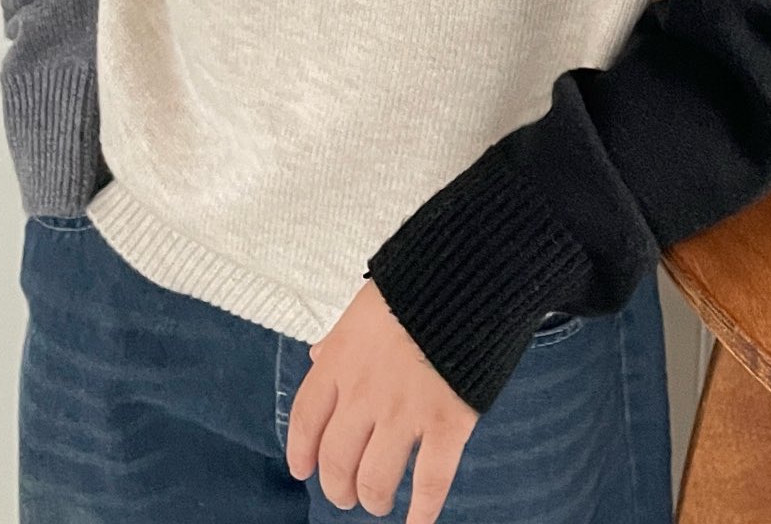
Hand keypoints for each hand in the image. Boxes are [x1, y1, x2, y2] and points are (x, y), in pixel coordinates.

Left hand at [286, 277, 479, 521]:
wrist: (469, 271)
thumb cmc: (417, 283)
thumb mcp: (365, 304)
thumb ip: (340, 338)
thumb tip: (316, 356)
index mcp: (341, 360)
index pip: (306, 419)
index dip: (302, 451)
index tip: (303, 470)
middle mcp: (365, 392)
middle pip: (337, 459)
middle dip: (338, 486)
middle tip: (347, 495)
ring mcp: (405, 410)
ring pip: (375, 479)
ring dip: (373, 498)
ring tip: (378, 502)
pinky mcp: (447, 421)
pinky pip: (430, 480)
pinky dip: (422, 510)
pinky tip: (418, 523)